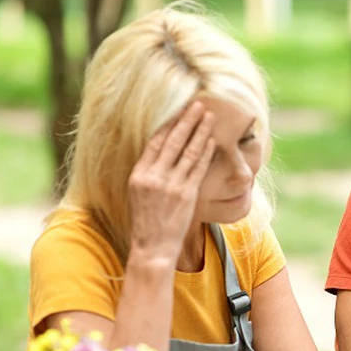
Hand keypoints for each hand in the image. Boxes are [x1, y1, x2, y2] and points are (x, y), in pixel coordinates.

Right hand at [126, 102, 216, 264]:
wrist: (152, 246)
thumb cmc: (147, 220)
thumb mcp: (138, 193)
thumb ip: (148, 172)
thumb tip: (159, 152)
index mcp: (139, 174)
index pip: (155, 141)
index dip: (168, 123)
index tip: (178, 109)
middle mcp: (154, 176)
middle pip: (173, 141)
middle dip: (186, 120)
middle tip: (198, 104)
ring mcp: (171, 185)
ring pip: (188, 151)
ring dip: (200, 132)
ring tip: (209, 117)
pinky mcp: (187, 194)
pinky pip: (198, 168)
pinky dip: (206, 153)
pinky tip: (212, 141)